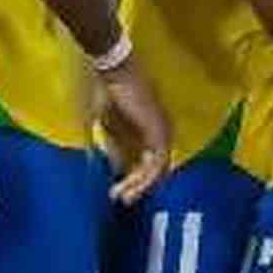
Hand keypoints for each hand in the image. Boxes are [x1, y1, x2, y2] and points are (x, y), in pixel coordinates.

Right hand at [98, 53, 171, 204]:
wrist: (114, 72)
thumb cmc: (109, 94)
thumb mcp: (110, 128)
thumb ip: (117, 148)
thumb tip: (119, 170)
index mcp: (151, 129)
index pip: (151, 163)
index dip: (136, 181)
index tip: (118, 193)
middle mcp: (163, 131)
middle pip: (158, 168)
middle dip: (139, 187)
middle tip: (121, 200)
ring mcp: (164, 131)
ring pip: (158, 169)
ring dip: (139, 185)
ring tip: (122, 197)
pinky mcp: (159, 131)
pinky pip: (156, 162)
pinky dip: (143, 177)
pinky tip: (129, 186)